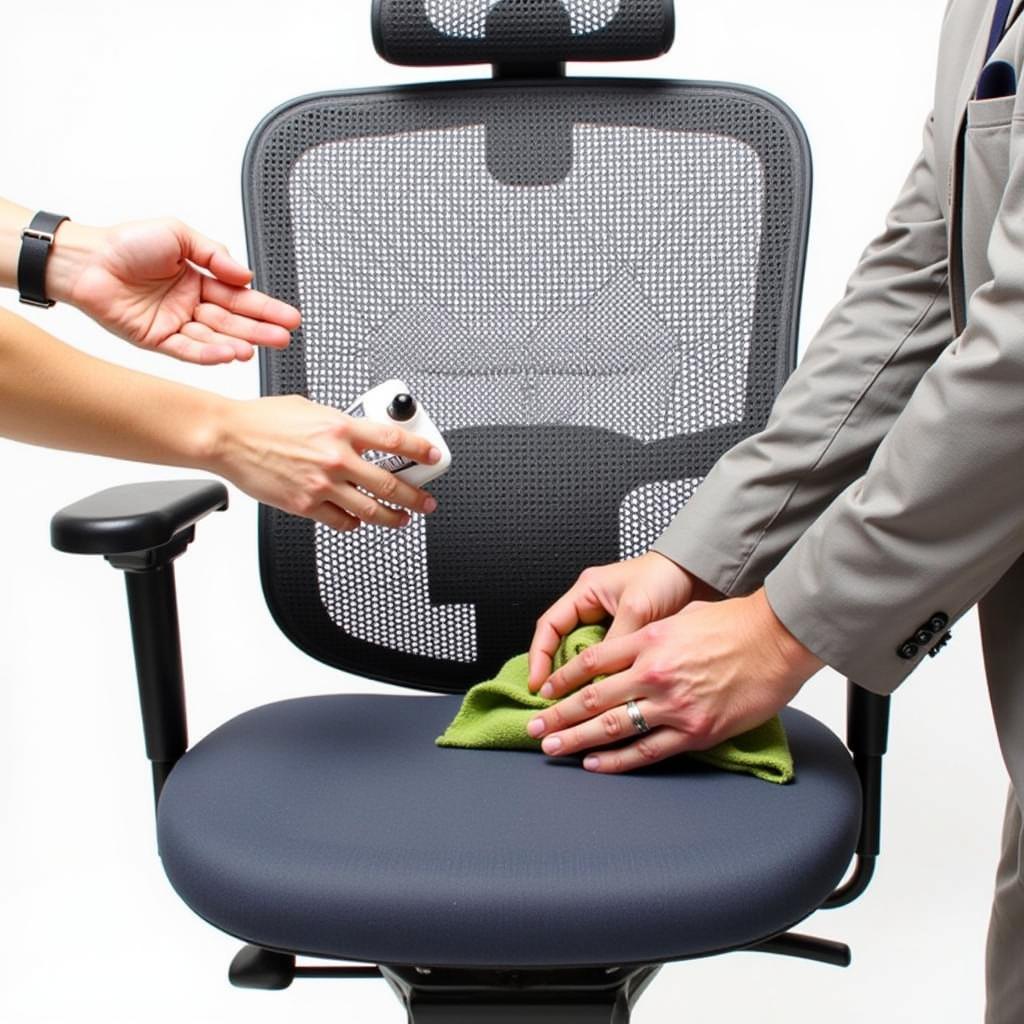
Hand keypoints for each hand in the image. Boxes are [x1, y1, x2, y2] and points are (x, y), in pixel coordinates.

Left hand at [47, 218, 299, 363]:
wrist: (85, 260)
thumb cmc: (124, 243)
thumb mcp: (179, 234)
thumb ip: (215, 254)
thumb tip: (245, 275)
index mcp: (197, 279)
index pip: (239, 297)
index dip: (265, 307)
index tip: (288, 316)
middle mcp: (189, 304)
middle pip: (233, 321)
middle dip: (260, 329)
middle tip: (284, 336)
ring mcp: (175, 323)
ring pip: (214, 338)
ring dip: (238, 344)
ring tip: (259, 348)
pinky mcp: (158, 340)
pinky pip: (189, 350)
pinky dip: (209, 353)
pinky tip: (229, 354)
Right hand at [205, 395, 441, 529]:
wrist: (228, 437)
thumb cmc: (262, 420)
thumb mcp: (311, 409)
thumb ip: (340, 424)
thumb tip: (360, 433)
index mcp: (341, 428)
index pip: (394, 441)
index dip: (421, 450)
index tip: (434, 456)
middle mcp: (336, 458)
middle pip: (390, 483)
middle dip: (416, 497)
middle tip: (426, 502)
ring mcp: (322, 485)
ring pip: (370, 510)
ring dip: (392, 517)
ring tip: (401, 519)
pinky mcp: (305, 505)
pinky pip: (341, 521)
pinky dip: (354, 523)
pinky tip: (358, 520)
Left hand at [525, 589, 824, 773]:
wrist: (776, 640)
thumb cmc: (735, 624)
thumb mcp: (681, 617)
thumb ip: (650, 636)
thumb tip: (625, 650)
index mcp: (648, 640)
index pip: (591, 662)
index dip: (563, 678)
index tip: (546, 691)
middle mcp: (654, 672)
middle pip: (593, 698)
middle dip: (558, 715)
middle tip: (535, 726)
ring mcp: (673, 705)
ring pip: (612, 727)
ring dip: (576, 740)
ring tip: (552, 747)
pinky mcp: (695, 730)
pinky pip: (647, 750)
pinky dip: (617, 760)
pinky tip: (594, 764)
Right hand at [527, 551, 719, 691]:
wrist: (697, 573)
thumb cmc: (665, 578)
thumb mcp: (637, 608)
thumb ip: (616, 641)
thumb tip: (601, 679)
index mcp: (585, 592)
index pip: (549, 626)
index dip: (540, 656)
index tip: (539, 684)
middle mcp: (590, 607)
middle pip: (561, 644)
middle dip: (554, 673)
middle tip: (552, 702)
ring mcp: (606, 621)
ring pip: (581, 656)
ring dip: (577, 679)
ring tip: (572, 704)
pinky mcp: (624, 635)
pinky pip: (604, 661)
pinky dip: (601, 677)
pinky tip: (602, 695)